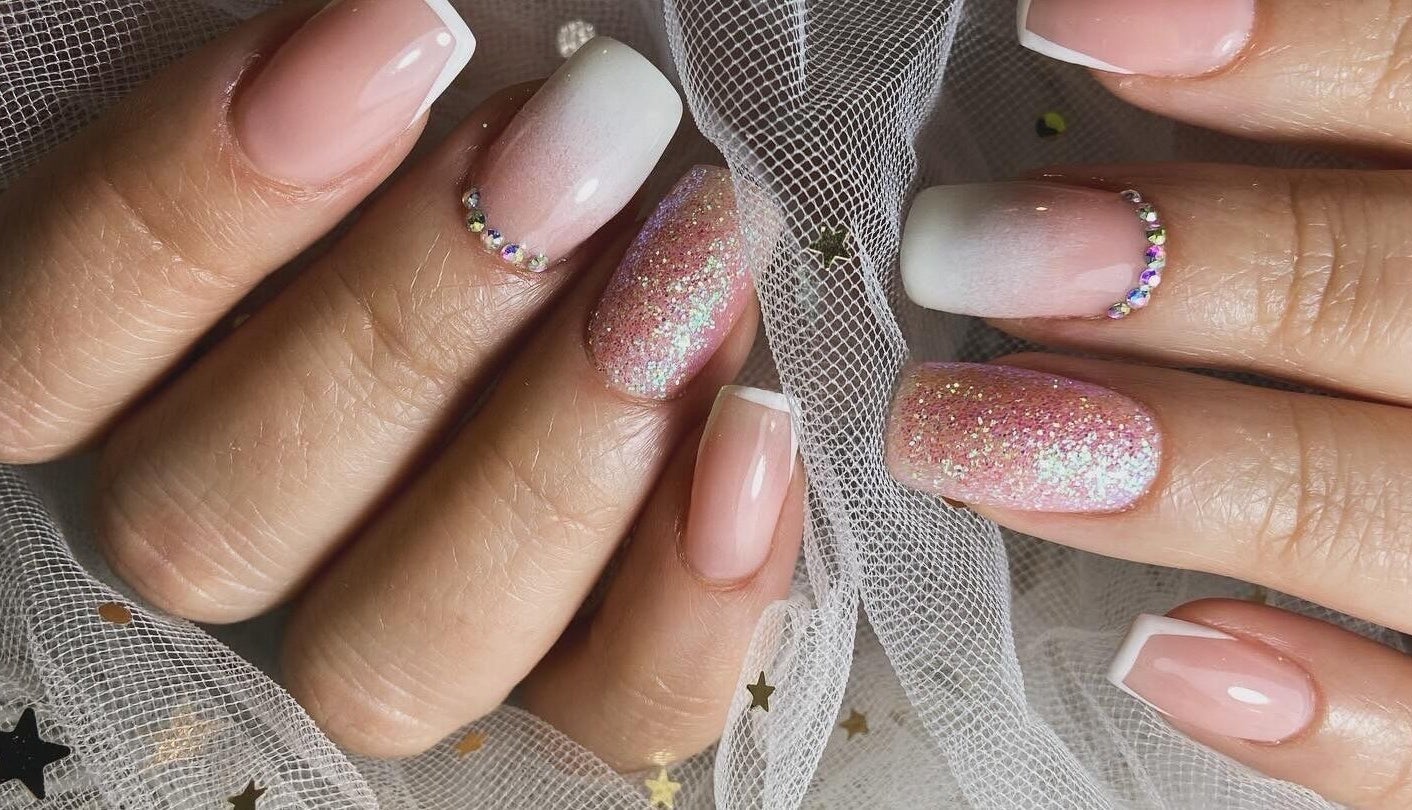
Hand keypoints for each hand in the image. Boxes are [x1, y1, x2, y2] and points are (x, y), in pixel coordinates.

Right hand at [0, 0, 801, 767]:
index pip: (43, 356)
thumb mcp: (408, 124)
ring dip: (554, 454)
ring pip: (392, 654)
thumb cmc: (534, 162)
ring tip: (694, 267)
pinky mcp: (581, 699)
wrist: (659, 244)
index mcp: (129, 398)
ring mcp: (405, 640)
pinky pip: (613, 716)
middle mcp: (238, 546)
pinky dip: (688, 595)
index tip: (391, 40)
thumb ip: (339, 103)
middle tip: (595, 134)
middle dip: (416, 320)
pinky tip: (755, 429)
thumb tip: (387, 49)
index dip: (190, 205)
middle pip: (217, 522)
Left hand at [889, 0, 1411, 804]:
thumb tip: (1113, 41)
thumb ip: (1352, 133)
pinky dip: (1317, 710)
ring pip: (1377, 504)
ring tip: (957, 430)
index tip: (1072, 27)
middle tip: (955, 248)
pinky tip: (1162, 654)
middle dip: (1159, 268)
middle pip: (1378, 292)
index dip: (1283, 50)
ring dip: (1171, 464)